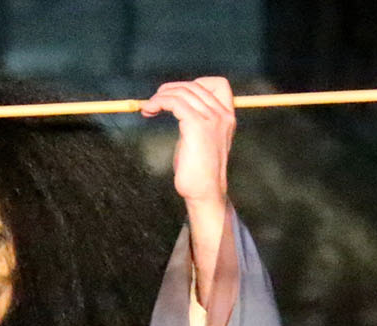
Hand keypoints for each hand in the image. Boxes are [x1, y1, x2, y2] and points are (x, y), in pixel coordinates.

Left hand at [140, 77, 234, 207]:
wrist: (205, 192)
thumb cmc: (199, 171)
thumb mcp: (202, 139)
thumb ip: (197, 120)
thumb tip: (176, 105)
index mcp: (227, 117)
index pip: (219, 84)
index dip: (196, 83)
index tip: (178, 95)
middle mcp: (222, 115)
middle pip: (195, 86)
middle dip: (171, 90)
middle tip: (154, 102)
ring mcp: (211, 119)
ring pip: (183, 92)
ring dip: (161, 96)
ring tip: (149, 108)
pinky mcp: (196, 126)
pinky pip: (174, 102)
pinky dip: (159, 102)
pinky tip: (150, 110)